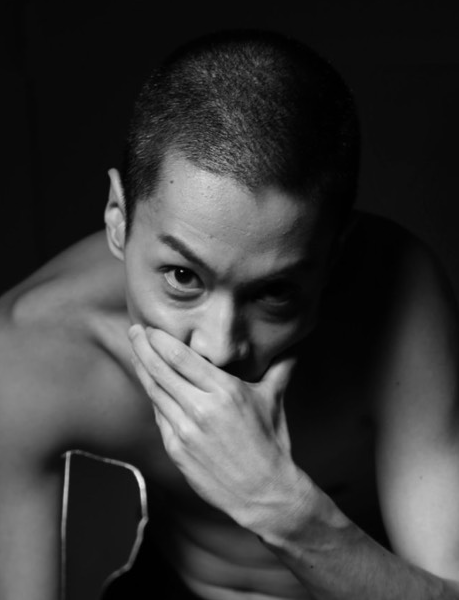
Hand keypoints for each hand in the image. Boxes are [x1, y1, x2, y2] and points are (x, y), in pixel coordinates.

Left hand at [129, 325, 303, 529]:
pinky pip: (159, 417)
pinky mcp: (177, 450)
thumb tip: (292, 347)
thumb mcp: (274, 400)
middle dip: (142, 347)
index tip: (150, 327)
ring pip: (155, 392)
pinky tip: (150, 385)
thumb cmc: (271, 443)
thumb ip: (279, 368)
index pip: (180, 357)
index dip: (159, 339)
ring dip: (142, 369)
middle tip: (133, 331)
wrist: (264, 492)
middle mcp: (201, 408)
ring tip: (135, 353)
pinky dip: (153, 398)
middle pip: (160, 370)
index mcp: (225, 391)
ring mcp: (186, 431)